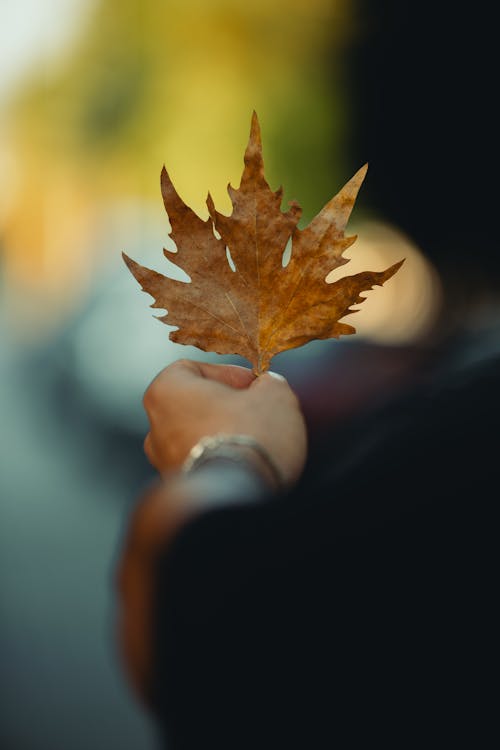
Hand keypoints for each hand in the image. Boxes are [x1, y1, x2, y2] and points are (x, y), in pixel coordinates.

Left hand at [142, 359, 306, 485]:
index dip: (227, 373)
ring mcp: (163, 462)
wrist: (237, 499)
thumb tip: (268, 388)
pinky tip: (248, 465)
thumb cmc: (250, 438)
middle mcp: (156, 427)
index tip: (253, 384)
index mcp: (166, 391)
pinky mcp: (177, 491)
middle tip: (259, 411)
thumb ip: (269, 384)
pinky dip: (222, 462)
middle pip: (194, 406)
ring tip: (258, 440)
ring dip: (225, 435)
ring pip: (198, 437)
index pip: (192, 369)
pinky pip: (203, 465)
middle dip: (227, 407)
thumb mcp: (275, 395)